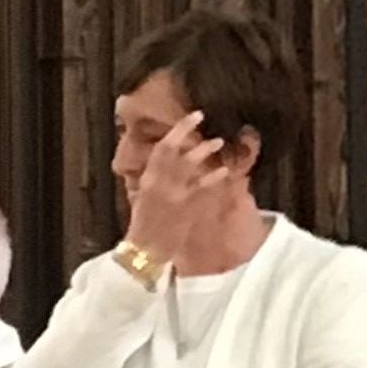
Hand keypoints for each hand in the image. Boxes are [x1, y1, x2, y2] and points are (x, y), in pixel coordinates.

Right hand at [126, 112, 238, 269]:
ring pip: (188, 164)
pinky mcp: (185, 206)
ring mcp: (172, 192)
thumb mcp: (141, 198)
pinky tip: (225, 171)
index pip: (161, 148)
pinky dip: (213, 177)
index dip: (177, 130)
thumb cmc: (142, 226)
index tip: (192, 117)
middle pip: (172, 149)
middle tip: (201, 117)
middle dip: (186, 130)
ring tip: (218, 141)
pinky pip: (201, 187)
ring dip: (204, 150)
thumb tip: (161, 167)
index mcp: (147, 179)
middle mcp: (158, 181)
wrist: (144, 250)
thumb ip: (152, 181)